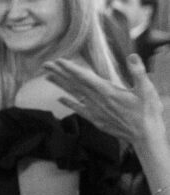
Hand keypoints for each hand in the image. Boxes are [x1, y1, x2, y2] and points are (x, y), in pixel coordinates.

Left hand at [45, 53, 166, 155]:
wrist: (145, 137)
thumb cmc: (147, 113)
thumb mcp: (147, 90)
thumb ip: (138, 73)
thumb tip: (132, 56)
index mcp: (108, 92)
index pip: (85, 77)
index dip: (71, 68)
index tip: (58, 61)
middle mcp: (98, 101)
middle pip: (75, 84)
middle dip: (60, 73)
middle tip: (46, 64)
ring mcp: (96, 111)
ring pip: (75, 95)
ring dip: (61, 85)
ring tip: (48, 77)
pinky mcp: (97, 120)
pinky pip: (80, 110)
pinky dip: (69, 103)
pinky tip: (59, 99)